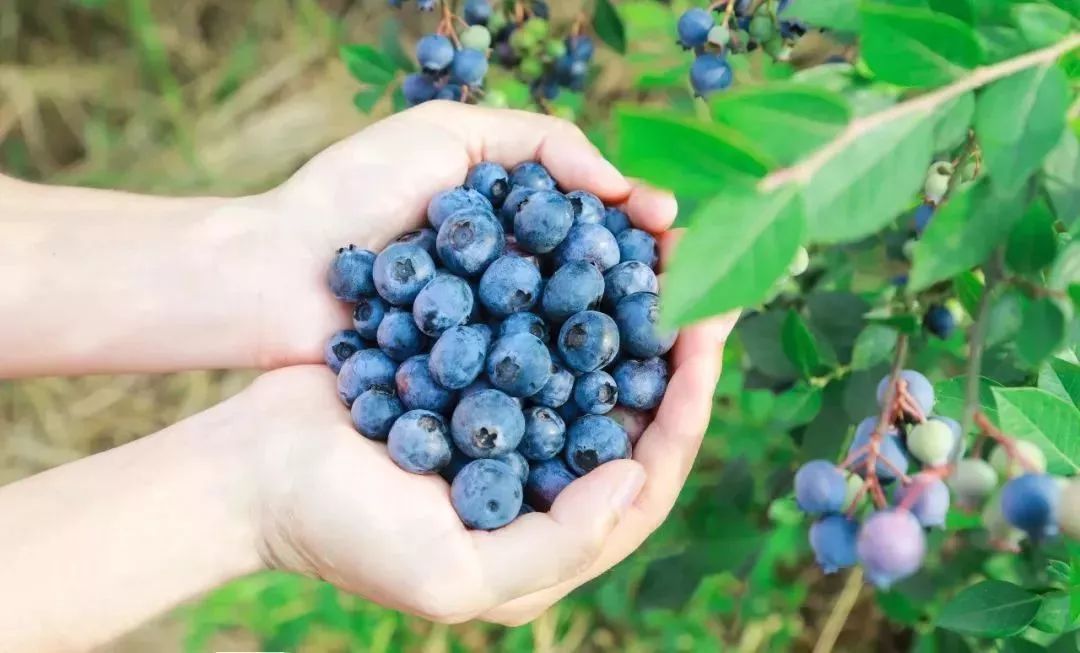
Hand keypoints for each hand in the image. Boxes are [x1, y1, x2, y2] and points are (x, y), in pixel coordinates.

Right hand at [245, 301, 731, 623]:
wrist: (256, 469)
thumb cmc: (344, 532)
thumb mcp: (452, 577)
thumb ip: (555, 545)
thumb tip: (635, 475)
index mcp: (549, 541)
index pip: (645, 481)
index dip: (683, 415)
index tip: (703, 345)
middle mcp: (541, 485)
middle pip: (632, 420)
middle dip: (673, 355)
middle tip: (704, 287)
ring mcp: (509, 430)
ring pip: (593, 372)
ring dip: (630, 319)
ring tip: (661, 260)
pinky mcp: (476, 384)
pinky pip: (539, 340)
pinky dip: (568, 301)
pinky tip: (588, 256)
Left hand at [254, 101, 673, 367]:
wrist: (273, 271)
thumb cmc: (352, 193)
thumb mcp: (447, 135)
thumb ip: (540, 143)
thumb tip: (625, 191)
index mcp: (519, 230)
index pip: (600, 231)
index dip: (643, 231)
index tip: (675, 228)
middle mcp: (517, 290)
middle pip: (602, 292)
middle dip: (653, 292)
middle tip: (697, 293)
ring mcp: (496, 344)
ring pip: (579, 346)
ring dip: (629, 345)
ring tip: (673, 342)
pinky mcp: (473, 393)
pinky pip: (532, 393)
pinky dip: (575, 391)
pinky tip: (614, 391)